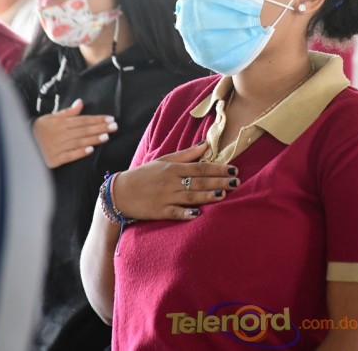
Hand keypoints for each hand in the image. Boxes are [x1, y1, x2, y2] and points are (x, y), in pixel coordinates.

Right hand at [32, 99, 117, 167]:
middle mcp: (60, 134)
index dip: (97, 119)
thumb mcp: (50, 118)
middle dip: (100, 128)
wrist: (20, 145)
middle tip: (114, 126)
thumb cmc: (38, 130)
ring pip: (79, 142)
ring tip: (106, 136)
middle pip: (83, 130)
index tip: (110, 119)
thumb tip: (80, 102)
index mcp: (60, 123)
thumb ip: (67, 112)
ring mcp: (57, 147)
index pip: (82, 120)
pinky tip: (90, 150)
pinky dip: (79, 153)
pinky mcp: (54, 159)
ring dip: (93, 139)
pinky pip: (69, 155)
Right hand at [112, 141, 239, 220]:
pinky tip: (197, 214)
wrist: (120, 192)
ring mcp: (165, 197)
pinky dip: (185, 213)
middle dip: (218, 181)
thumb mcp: (163, 160)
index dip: (217, 168)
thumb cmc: (144, 175)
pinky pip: (175, 213)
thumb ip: (186, 154)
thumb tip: (206, 144)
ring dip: (207, 196)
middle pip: (198, 182)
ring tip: (223, 194)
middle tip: (236, 182)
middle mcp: (170, 182)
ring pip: (190, 196)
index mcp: (173, 168)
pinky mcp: (159, 211)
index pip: (200, 167)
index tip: (233, 169)